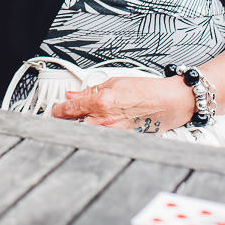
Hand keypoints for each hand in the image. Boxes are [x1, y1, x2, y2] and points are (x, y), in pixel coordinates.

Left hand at [50, 76, 190, 133]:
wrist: (169, 103)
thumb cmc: (147, 91)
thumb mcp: (115, 82)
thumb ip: (90, 90)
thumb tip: (74, 95)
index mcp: (101, 102)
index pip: (68, 109)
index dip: (57, 109)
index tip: (55, 109)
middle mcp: (105, 121)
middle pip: (72, 126)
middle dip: (66, 122)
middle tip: (65, 117)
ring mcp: (113, 135)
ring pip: (86, 135)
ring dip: (81, 129)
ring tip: (84, 122)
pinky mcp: (121, 142)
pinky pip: (101, 140)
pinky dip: (96, 135)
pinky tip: (100, 129)